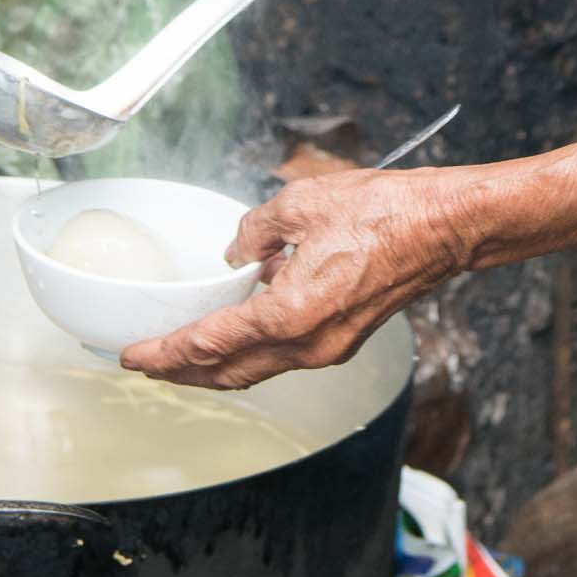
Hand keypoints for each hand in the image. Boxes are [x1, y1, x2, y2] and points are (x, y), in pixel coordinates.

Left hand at [118, 167, 473, 390]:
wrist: (445, 228)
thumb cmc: (385, 212)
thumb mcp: (302, 203)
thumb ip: (257, 230)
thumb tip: (238, 250)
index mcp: (292, 313)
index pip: (211, 343)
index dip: (165, 352)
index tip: (132, 356)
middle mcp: (308, 344)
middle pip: (229, 373)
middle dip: (181, 372)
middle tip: (145, 364)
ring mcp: (329, 348)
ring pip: (256, 371)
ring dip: (214, 367)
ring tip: (181, 357)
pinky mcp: (343, 340)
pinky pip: (283, 357)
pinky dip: (250, 352)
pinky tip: (237, 329)